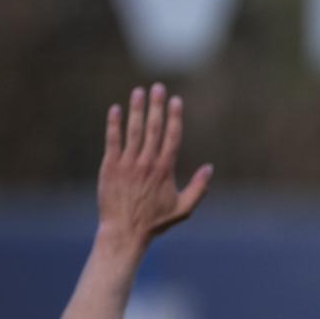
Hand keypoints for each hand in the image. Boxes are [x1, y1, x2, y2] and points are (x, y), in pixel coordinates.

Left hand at [97, 83, 212, 249]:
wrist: (125, 231)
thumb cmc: (156, 222)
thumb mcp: (184, 209)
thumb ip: (199, 188)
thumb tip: (209, 168)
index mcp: (165, 170)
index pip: (171, 137)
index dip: (174, 117)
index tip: (176, 101)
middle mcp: (147, 163)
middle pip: (153, 128)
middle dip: (156, 106)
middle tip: (158, 87)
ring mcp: (127, 163)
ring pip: (133, 130)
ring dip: (136, 109)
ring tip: (138, 91)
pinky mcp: (110, 166)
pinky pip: (112, 140)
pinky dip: (114, 124)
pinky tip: (116, 109)